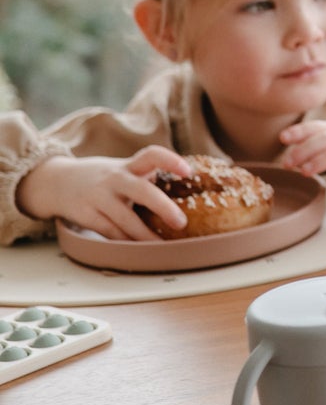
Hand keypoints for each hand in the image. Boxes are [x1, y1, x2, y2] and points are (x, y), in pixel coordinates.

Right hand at [16, 146, 193, 240]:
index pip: (152, 155)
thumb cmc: (105, 178)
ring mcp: (98, 197)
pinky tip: (139, 249)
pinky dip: (126, 242)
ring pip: (125, 219)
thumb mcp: (125, 170)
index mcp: (128, 166)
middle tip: (180, 223)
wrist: (57, 182)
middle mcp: (114, 179)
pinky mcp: (86, 215)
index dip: (171, 161)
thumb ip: (149, 177)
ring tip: (163, 246)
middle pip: (142, 191)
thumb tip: (190, 194)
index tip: (189, 171)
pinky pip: (110, 232)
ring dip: (145, 235)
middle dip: (163, 207)